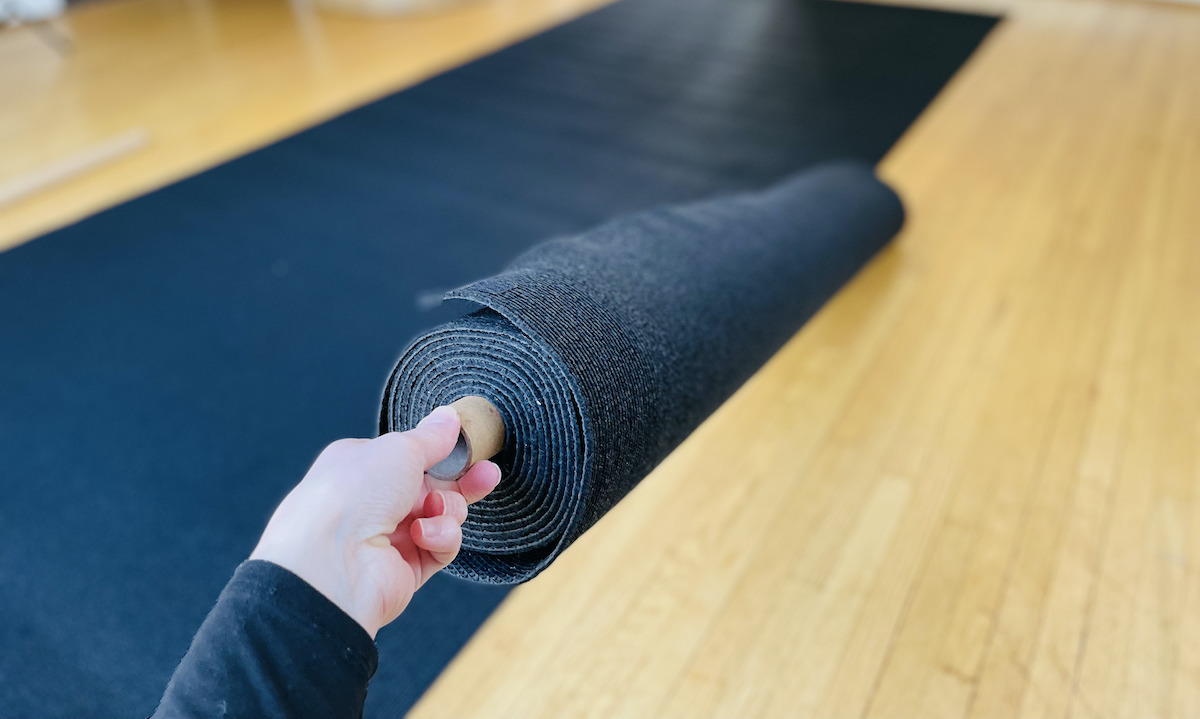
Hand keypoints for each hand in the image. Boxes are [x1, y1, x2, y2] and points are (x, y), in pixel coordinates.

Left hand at [249, 406, 500, 637]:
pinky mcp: (405, 569)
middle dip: (463, 483)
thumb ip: (431, 437)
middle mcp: (372, 503)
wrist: (332, 561)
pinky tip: (424, 535)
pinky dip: (439, 538)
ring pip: (442, 517)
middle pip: (433, 489)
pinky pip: (440, 547)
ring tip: (434, 512)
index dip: (441, 453)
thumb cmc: (352, 495)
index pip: (411, 458)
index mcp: (362, 467)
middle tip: (487, 474)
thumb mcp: (399, 450)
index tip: (468, 448)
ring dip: (446, 511)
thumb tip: (448, 417)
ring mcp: (389, 537)